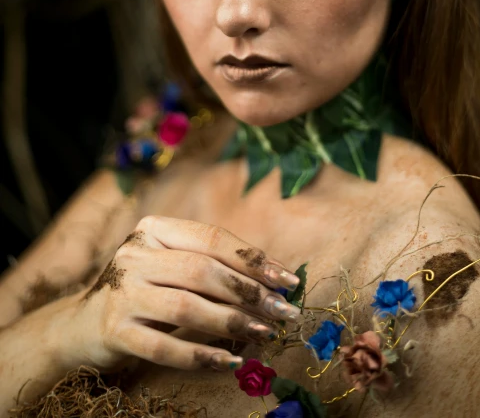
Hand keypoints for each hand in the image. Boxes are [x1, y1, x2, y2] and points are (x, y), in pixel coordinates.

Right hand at [69, 215, 300, 372]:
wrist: (80, 326)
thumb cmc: (143, 292)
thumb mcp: (171, 267)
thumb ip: (211, 266)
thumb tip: (275, 278)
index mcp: (153, 229)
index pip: (212, 238)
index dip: (253, 259)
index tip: (287, 280)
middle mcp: (134, 254)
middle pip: (203, 270)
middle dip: (250, 292)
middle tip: (283, 313)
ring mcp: (121, 292)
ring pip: (186, 306)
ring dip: (232, 323)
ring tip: (264, 334)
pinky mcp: (113, 331)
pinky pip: (164, 346)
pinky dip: (201, 355)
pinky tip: (228, 362)